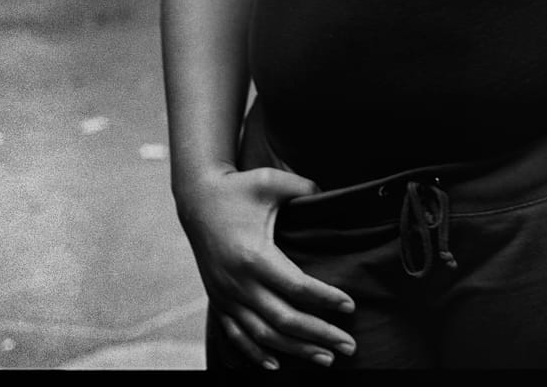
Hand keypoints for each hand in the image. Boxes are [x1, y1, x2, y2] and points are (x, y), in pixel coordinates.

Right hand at [178, 165, 356, 368]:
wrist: (197, 199)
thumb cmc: (238, 188)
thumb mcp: (272, 181)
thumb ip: (305, 189)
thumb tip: (332, 197)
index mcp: (254, 255)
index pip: (297, 287)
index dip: (326, 299)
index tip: (350, 306)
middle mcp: (239, 282)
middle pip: (284, 320)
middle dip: (320, 334)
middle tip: (349, 345)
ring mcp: (226, 295)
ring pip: (264, 335)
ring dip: (297, 349)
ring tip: (326, 358)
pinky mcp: (218, 300)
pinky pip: (237, 336)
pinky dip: (257, 353)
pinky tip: (277, 364)